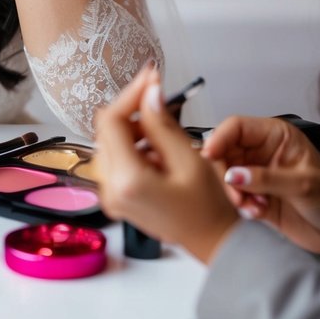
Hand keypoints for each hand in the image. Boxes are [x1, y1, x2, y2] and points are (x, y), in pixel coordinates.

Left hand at [92, 67, 238, 262]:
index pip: (112, 122)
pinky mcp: (115, 197)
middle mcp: (110, 189)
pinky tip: (156, 147)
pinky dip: (132, 146)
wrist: (212, 241)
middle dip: (131, 110)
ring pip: (109, 143)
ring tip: (162, 128)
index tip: (150, 77)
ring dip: (132, 128)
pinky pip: (115, 160)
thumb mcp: (190, 159)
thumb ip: (163, 124)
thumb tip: (149, 93)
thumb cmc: (208, 207)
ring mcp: (109, 195)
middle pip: (107, 131)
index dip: (130, 94)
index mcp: (127, 180)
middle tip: (158, 96)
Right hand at [201, 116, 319, 261]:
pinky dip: (241, 205)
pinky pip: (234, 195)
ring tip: (251, 205)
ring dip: (234, 192)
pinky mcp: (253, 194)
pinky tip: (258, 211)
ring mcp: (256, 173)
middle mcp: (263, 151)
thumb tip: (234, 174)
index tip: (210, 155)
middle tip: (235, 192)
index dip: (220, 138)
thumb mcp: (302, 184)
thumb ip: (266, 178)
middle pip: (225, 151)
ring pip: (226, 174)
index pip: (238, 127)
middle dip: (225, 172)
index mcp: (276, 136)